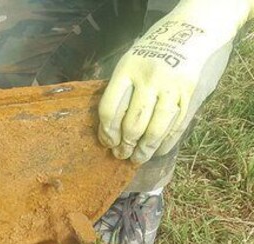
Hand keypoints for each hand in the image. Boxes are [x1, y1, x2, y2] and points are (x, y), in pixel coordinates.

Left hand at [98, 0, 251, 163]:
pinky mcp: (188, 95)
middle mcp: (148, 79)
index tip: (108, 143)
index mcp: (127, 71)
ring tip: (138, 158)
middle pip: (132, 123)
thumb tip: (109, 131)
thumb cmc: (147, 55)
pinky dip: (165, 143)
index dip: (106, 132)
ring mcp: (170, 88)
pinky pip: (175, 126)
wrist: (186, 35)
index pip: (109, 109)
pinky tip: (157, 152)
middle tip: (122, 155)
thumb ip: (118, 91)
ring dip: (145, 149)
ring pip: (155, 129)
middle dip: (125, 145)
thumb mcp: (126, 64)